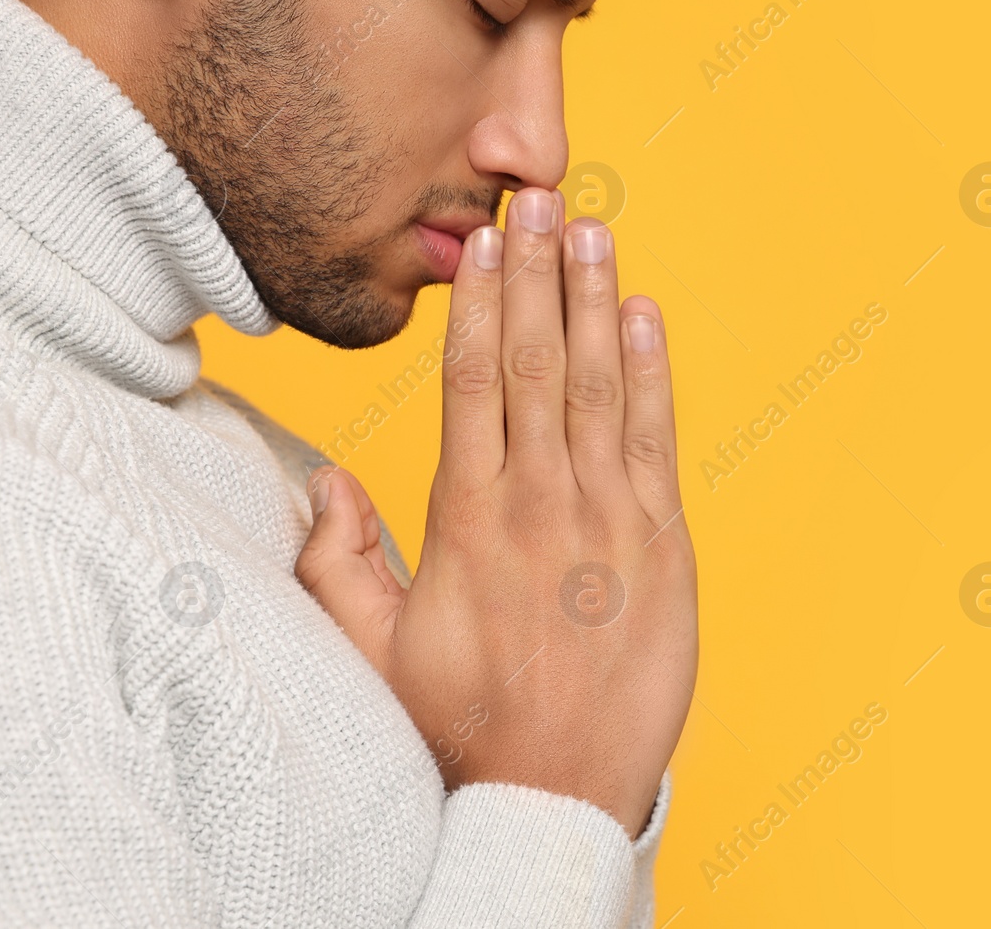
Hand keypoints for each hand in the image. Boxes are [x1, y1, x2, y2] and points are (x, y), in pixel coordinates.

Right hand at [294, 187, 697, 837]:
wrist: (556, 794)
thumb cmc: (464, 726)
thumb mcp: (376, 652)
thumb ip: (340, 565)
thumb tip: (327, 484)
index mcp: (469, 518)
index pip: (472, 382)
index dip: (481, 303)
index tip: (485, 241)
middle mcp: (540, 502)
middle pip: (535, 361)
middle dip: (538, 273)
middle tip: (540, 197)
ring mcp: (608, 518)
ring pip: (598, 384)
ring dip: (595, 300)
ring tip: (593, 229)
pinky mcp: (664, 544)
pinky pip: (656, 439)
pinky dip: (652, 372)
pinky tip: (646, 315)